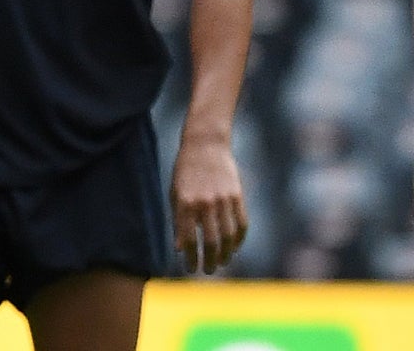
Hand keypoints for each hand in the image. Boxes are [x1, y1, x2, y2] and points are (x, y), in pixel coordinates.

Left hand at [172, 136, 247, 273]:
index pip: (189, 239)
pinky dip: (239, 240)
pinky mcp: (237, 197)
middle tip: (208, 270)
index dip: (190, 258)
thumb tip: (179, 248)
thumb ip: (178, 220)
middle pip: (211, 242)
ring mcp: (223, 200)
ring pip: (228, 237)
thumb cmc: (185, 172)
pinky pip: (241, 225)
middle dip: (210, 261)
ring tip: (221, 262)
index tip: (191, 268)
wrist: (205, 146)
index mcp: (185, 203)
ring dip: (226, 254)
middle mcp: (204, 203)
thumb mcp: (175, 194)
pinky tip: (234, 248)